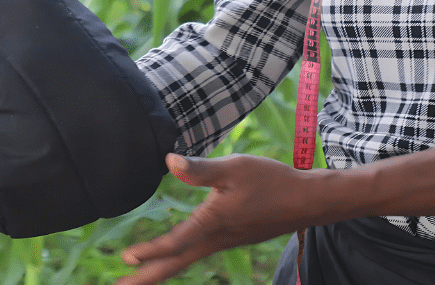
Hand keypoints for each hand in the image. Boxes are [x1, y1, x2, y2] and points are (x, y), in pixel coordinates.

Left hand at [116, 154, 315, 284]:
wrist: (307, 201)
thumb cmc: (272, 181)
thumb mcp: (235, 168)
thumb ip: (200, 169)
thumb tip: (169, 161)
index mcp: (213, 223)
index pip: (176, 243)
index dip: (150, 251)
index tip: (126, 258)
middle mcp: (216, 239)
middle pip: (176, 264)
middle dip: (146, 278)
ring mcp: (224, 241)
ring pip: (185, 260)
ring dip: (159, 271)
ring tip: (135, 279)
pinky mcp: (231, 237)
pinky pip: (196, 253)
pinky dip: (177, 259)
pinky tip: (172, 257)